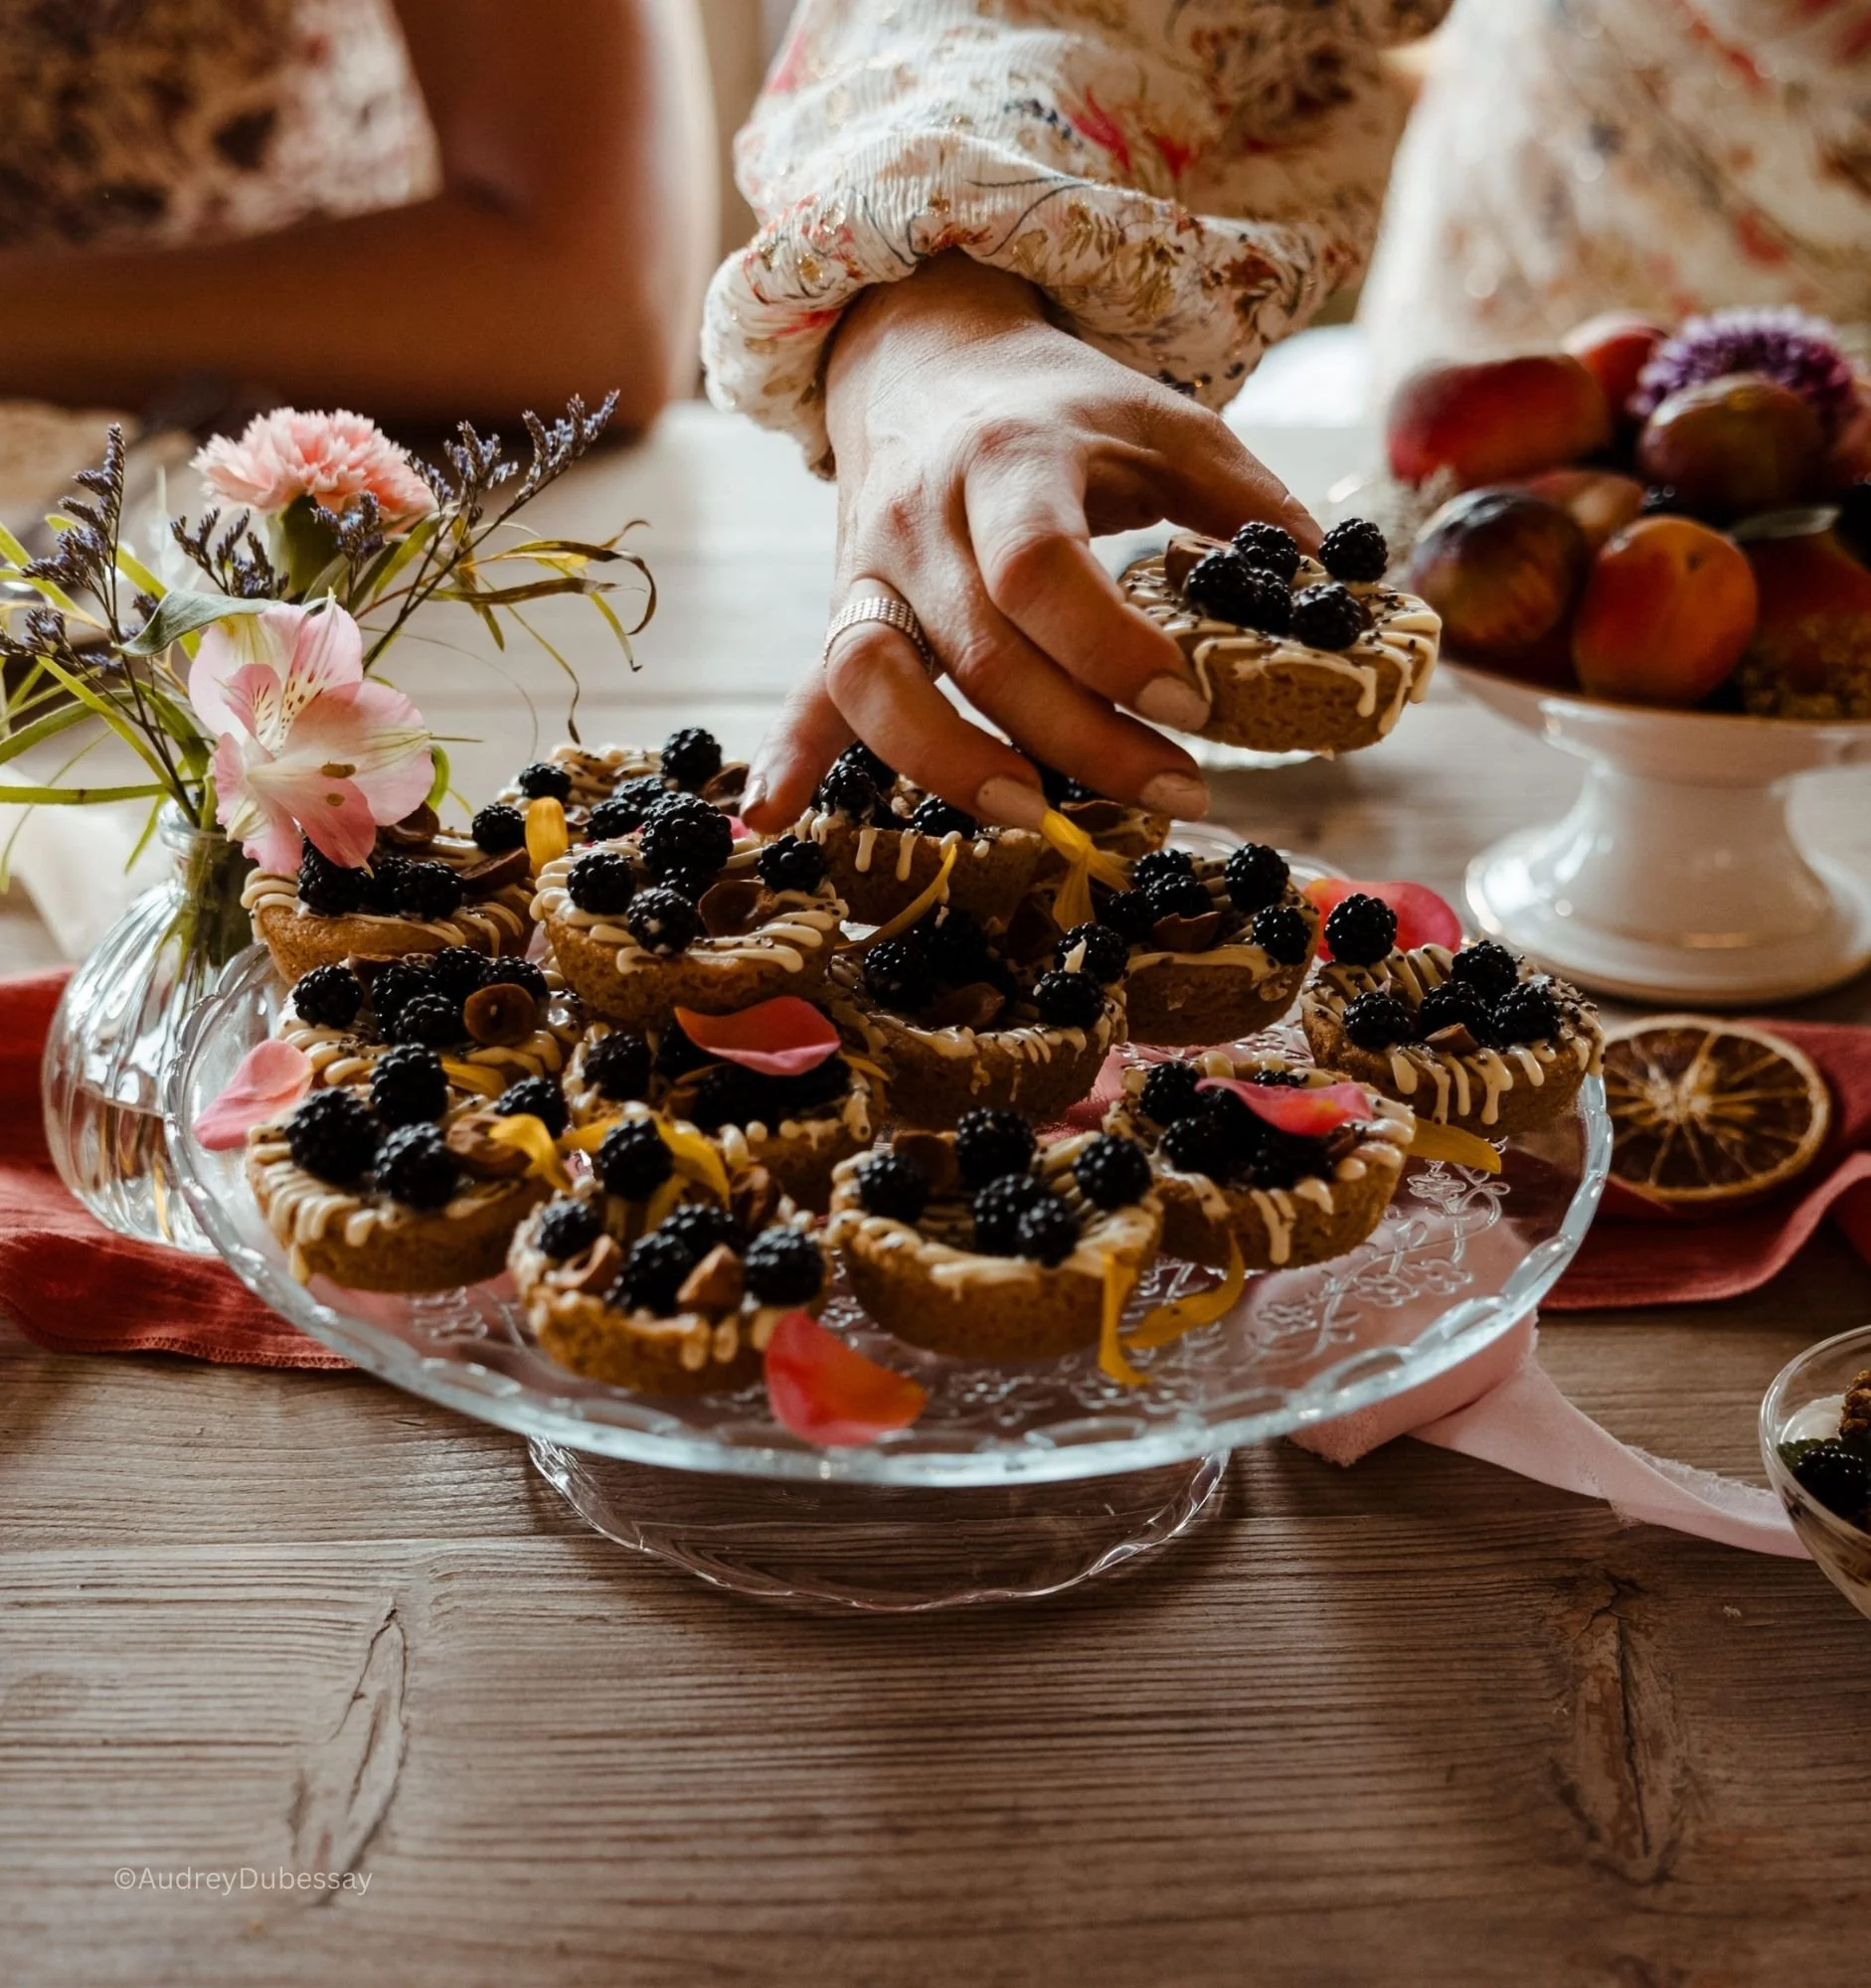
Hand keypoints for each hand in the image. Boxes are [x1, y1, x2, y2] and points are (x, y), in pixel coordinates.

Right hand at [741, 253, 1318, 832]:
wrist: (923, 354)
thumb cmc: (1059, 402)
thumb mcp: (1160, 418)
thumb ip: (1242, 496)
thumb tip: (1339, 588)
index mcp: (1007, 459)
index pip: (1041, 571)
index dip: (1112, 650)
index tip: (1197, 708)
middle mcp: (921, 519)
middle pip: (979, 652)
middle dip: (1079, 739)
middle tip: (1178, 793)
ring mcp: (867, 570)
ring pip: (874, 679)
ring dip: (946, 763)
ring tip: (1037, 817)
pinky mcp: (842, 610)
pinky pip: (808, 688)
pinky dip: (787, 756)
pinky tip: (770, 820)